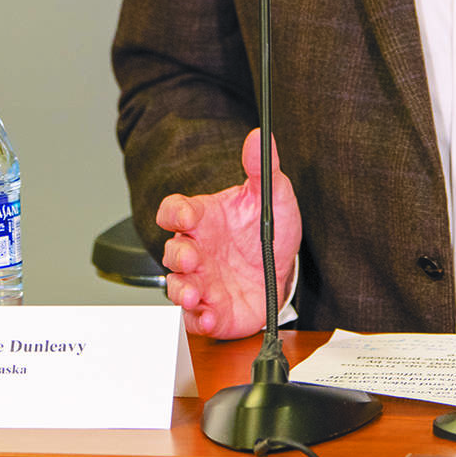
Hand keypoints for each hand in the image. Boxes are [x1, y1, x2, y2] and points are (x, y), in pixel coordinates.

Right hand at [155, 129, 299, 338]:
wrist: (283, 270)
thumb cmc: (266, 230)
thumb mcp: (271, 196)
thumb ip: (263, 167)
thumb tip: (259, 136)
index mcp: (203, 220)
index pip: (174, 211)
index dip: (175, 214)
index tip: (188, 217)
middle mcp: (196, 251)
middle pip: (172, 252)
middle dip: (178, 257)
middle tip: (192, 259)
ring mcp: (202, 282)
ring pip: (177, 286)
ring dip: (182, 292)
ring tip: (195, 296)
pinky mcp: (212, 310)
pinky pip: (196, 319)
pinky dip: (199, 320)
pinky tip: (210, 317)